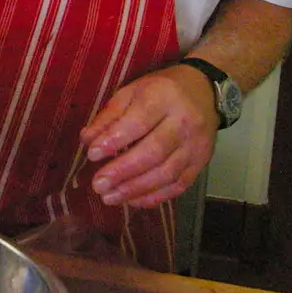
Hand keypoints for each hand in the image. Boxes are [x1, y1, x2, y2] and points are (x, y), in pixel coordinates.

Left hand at [79, 65, 217, 207]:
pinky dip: (155, 196)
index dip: (114, 141)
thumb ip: (109, 116)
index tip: (92, 155)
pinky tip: (133, 201)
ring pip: (166, 173)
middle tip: (98, 185)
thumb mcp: (131, 92)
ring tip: (110, 197)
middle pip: (153, 152)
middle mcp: (184, 122)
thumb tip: (88, 140)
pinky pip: (179, 185)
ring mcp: (196, 145)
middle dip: (123, 172)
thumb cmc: (160, 91)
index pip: (138, 123)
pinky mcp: (201, 162)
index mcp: (163, 98)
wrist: (203, 91)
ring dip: (136, 189)